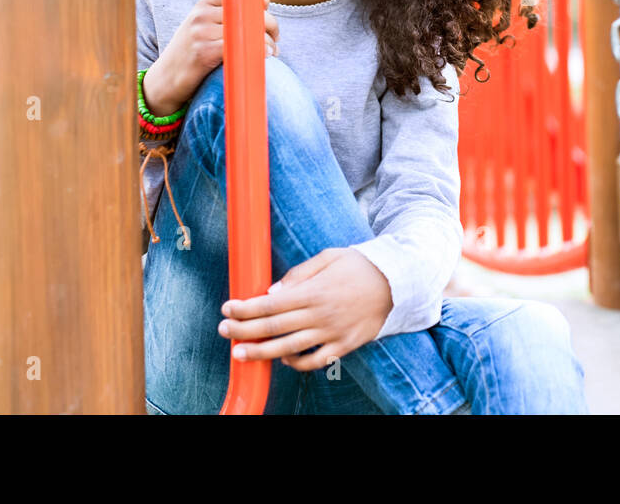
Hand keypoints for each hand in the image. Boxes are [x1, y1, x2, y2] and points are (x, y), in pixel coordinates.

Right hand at [143, 0, 279, 115]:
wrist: (164, 80)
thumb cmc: (190, 54)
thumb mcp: (204, 28)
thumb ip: (229, 15)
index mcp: (203, 5)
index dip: (260, 6)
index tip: (268, 21)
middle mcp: (201, 15)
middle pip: (247, 10)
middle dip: (269, 24)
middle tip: (275, 39)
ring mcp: (201, 32)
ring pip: (246, 28)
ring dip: (266, 40)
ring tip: (272, 51)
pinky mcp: (203, 52)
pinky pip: (239, 45)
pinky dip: (256, 50)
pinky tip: (264, 56)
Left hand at [218, 248, 393, 370]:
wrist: (397, 283)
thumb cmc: (359, 265)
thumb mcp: (329, 257)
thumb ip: (298, 275)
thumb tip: (271, 294)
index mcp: (314, 291)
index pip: (270, 304)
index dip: (245, 308)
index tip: (227, 308)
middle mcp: (320, 315)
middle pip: (273, 328)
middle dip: (243, 330)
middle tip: (223, 330)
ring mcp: (332, 333)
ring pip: (288, 349)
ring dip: (260, 352)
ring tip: (240, 353)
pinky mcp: (344, 346)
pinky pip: (315, 362)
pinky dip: (295, 363)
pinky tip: (281, 359)